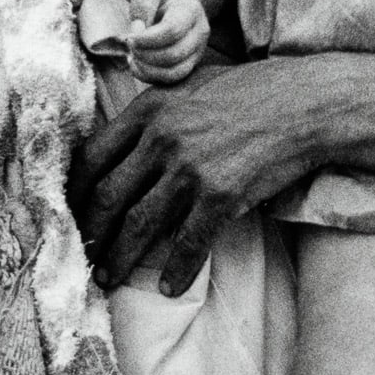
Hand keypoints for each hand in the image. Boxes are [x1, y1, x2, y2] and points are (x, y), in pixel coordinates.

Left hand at [69, 53, 348, 294]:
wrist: (305, 105)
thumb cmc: (251, 93)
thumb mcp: (192, 85)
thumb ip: (155, 111)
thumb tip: (125, 144)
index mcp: (148, 109)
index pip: (92, 156)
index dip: (75, 193)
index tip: (70, 214)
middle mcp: (162, 138)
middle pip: (108, 196)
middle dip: (91, 234)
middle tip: (82, 256)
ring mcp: (190, 168)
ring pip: (139, 225)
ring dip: (120, 259)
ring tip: (109, 278)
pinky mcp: (221, 195)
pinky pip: (188, 243)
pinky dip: (176, 271)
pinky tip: (169, 289)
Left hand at [125, 0, 210, 85]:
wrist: (182, 5)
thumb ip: (143, 7)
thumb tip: (138, 31)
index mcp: (190, 11)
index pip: (171, 31)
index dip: (147, 39)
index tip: (129, 38)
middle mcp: (199, 33)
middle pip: (173, 54)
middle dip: (145, 54)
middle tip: (129, 46)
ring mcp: (198, 52)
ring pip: (174, 72)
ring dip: (147, 69)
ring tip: (133, 57)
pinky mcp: (191, 65)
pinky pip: (172, 79)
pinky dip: (151, 76)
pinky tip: (138, 65)